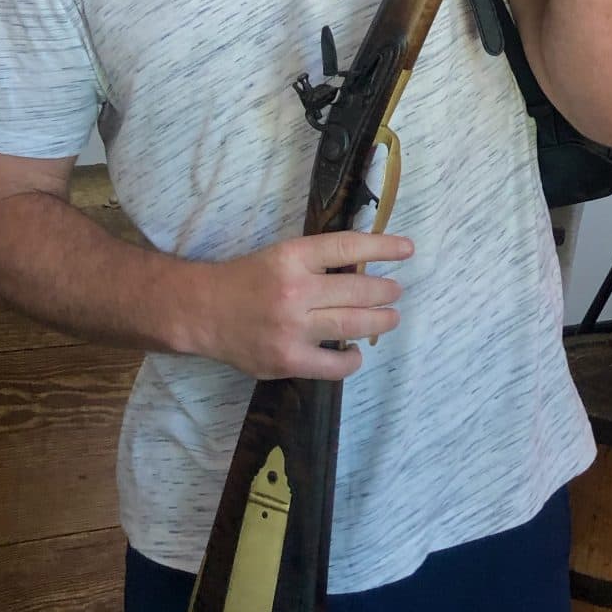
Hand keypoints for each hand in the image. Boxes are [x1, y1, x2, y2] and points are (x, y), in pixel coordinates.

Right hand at [193, 231, 412, 380]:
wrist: (204, 312)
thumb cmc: (247, 279)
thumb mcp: (281, 255)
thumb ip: (317, 261)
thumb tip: (364, 266)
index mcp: (293, 256)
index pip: (348, 247)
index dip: (383, 247)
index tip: (407, 250)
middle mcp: (295, 289)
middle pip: (358, 290)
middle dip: (386, 291)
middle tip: (397, 292)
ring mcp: (292, 328)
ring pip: (352, 325)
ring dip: (379, 321)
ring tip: (390, 317)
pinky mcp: (287, 359)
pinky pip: (333, 364)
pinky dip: (350, 359)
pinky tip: (355, 353)